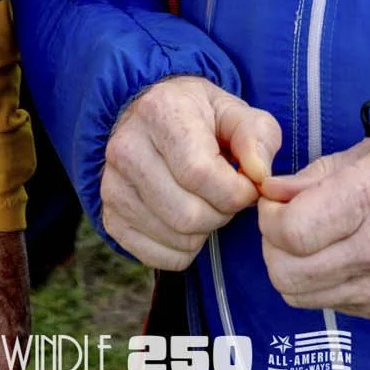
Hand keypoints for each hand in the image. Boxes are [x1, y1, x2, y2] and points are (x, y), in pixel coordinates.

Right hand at [101, 76, 280, 268]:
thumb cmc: (201, 119)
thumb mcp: (235, 113)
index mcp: (160, 113)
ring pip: (174, 238)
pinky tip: (188, 223)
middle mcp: (126, 148)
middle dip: (222, 214)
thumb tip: (259, 175)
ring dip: (204, 232)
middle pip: (187, 214)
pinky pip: (156, 256)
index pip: (200, 174)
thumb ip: (257, 137)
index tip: (246, 185)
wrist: (152, 120)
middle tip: (227, 197)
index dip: (236, 191)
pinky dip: (183, 251)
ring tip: (207, 205)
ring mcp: (112, 185)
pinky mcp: (110, 215)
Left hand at [257, 138, 369, 318]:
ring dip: (293, 271)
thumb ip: (315, 176)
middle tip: (286, 227)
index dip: (268, 219)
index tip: (275, 204)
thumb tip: (272, 192)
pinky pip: (332, 305)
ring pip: (302, 297)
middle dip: (273, 248)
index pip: (290, 231)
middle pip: (286, 273)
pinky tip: (338, 260)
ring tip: (308, 245)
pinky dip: (322, 285)